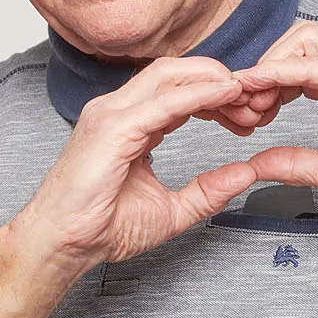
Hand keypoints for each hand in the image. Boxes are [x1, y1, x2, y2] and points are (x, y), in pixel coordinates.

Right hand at [5, 55, 265, 278]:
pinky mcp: (112, 128)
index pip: (179, 91)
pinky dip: (200, 94)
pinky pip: (166, 100)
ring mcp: (110, 115)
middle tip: (256, 102)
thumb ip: (206, 191)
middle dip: (221, 80)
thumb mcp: (170, 210)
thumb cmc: (99, 229)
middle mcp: (116, 111)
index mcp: (128, 125)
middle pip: (177, 72)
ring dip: (215, 81)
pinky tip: (226, 96)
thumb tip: (245, 174)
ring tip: (246, 98)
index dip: (217, 95)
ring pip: (171, 74)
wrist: (61, 246)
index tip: (248, 113)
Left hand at [230, 25, 317, 235]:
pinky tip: (257, 88)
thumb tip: (257, 164)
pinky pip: (313, 67)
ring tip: (250, 103)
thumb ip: (294, 162)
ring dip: (266, 69)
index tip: (246, 108)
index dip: (267, 78)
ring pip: (301, 43)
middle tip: (244, 104)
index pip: (300, 58)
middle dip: (263, 66)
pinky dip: (278, 75)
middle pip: (296, 40)